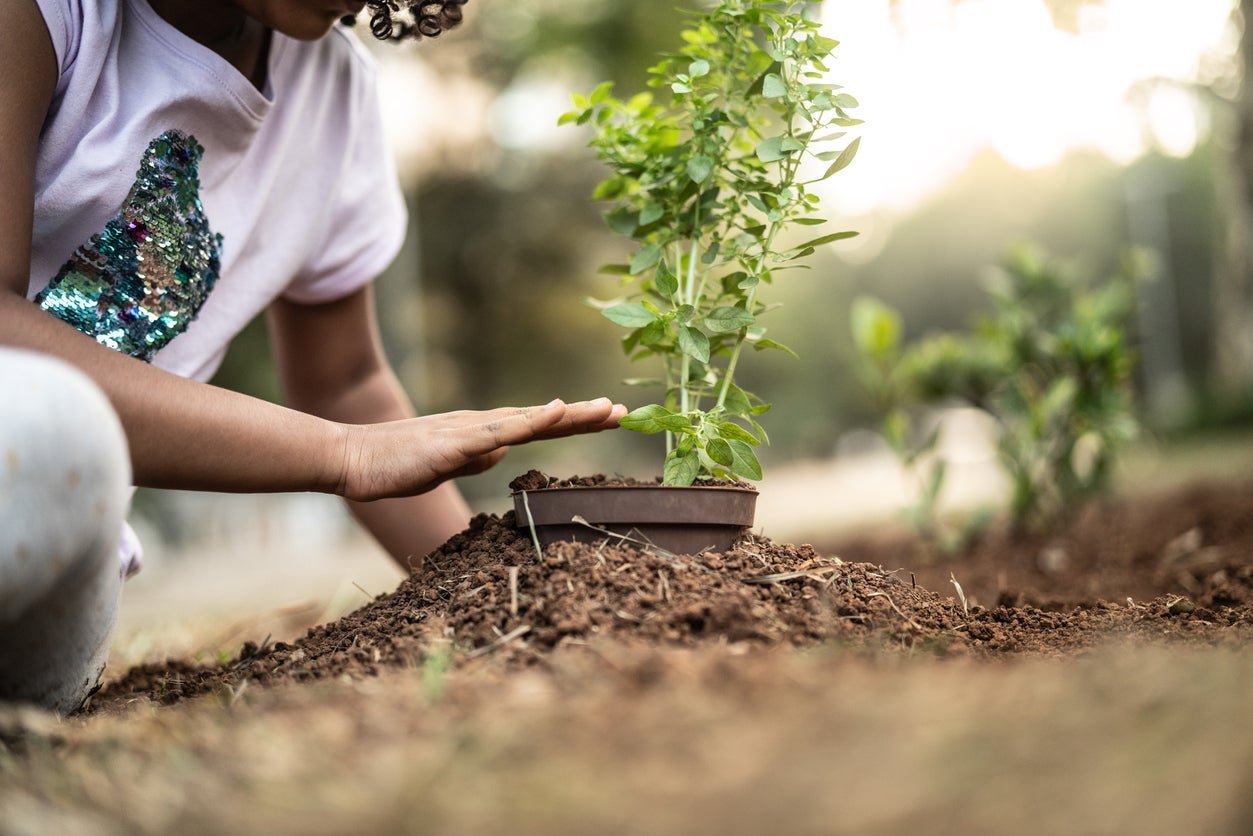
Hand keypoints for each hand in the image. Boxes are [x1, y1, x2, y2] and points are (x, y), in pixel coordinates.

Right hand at [335, 397, 625, 500]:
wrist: (351, 458)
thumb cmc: (394, 465)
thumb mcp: (446, 465)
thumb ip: (475, 458)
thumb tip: (502, 453)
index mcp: (483, 433)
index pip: (540, 426)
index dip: (576, 421)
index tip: (611, 419)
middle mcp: (483, 425)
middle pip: (546, 418)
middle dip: (588, 416)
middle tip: (627, 412)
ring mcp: (471, 430)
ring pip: (532, 418)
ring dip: (572, 414)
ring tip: (607, 409)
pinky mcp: (455, 441)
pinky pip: (501, 430)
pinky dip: (532, 420)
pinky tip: (556, 411)